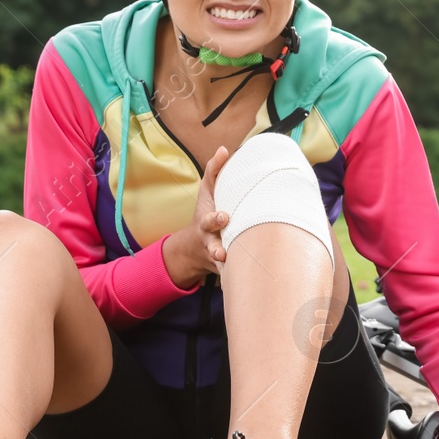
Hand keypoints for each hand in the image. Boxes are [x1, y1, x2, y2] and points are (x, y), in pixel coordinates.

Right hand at [164, 145, 231, 287]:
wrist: (192, 250)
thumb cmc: (206, 214)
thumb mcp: (206, 192)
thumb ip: (214, 171)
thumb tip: (225, 148)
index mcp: (207, 224)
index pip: (210, 221)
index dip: (216, 219)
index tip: (224, 216)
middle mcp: (210, 242)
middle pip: (213, 247)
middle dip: (217, 249)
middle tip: (223, 252)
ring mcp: (217, 258)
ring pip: (222, 267)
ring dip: (226, 270)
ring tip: (234, 274)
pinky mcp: (226, 271)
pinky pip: (232, 278)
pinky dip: (236, 283)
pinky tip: (246, 290)